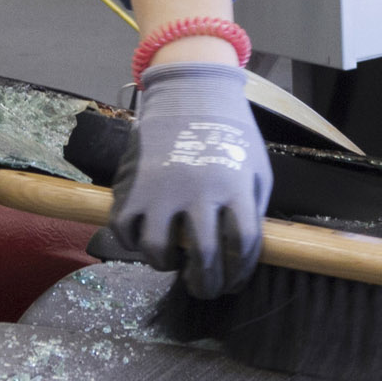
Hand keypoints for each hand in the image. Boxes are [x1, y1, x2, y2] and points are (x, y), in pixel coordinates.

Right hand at [94, 61, 270, 296]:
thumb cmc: (229, 132)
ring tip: (173, 262)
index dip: (240, 273)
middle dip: (206, 284)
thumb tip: (242, 253)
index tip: (233, 281)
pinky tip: (145, 239)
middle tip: (204, 289)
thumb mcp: (255, 166)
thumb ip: (251, 208)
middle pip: (205, 258)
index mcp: (236, 187)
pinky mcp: (133, 183)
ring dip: (166, 265)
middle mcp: (199, 191)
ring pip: (159, 251)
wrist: (190, 91)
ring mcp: (163, 188)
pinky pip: (125, 229)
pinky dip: (132, 243)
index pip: (243, 246)